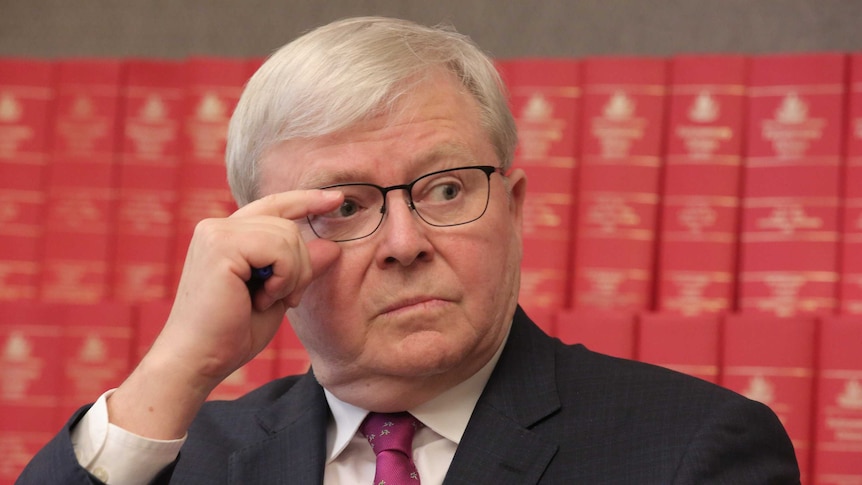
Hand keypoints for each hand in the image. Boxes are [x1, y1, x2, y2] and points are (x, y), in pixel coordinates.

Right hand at [107, 189, 342, 438]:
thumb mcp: (278, 296)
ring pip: (288, 236)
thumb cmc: (231, 335)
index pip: (274, 206)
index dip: (306, 200)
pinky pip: (279, 249)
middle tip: (280, 300)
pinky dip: (283, 278)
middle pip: (288, 225)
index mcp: (227, 236)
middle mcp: (217, 227)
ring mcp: (216, 232)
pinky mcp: (221, 245)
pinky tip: (261, 299)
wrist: (197, 362)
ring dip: (291, 276)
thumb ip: (300, 268)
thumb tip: (333, 246)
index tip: (337, 198)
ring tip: (265, 300)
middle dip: (298, 267)